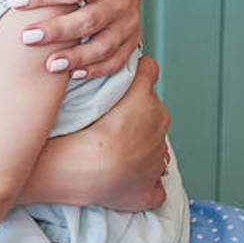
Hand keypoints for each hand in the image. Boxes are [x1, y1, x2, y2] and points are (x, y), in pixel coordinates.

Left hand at [8, 0, 142, 79]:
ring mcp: (128, 23)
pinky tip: (73, 73)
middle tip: (25, 38)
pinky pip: (115, 60)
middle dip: (55, 31)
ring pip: (103, 46)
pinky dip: (96, 69)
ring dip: (75, 57)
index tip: (15, 0)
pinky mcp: (131, 39)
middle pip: (87, 20)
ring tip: (48, 64)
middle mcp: (121, 1)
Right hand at [22, 56, 169, 211]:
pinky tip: (126, 185)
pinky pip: (153, 189)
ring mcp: (156, 161)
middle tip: (109, 124)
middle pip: (153, 113)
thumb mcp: (92, 80)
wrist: (83, 165)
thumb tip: (108, 51)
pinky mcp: (148, 191)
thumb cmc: (85, 125)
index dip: (136, 76)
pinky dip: (143, 187)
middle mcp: (159, 128)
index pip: (149, 73)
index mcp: (149, 100)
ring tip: (112, 154)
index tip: (124, 81)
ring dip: (139, 151)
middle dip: (138, 118)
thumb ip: (102, 64)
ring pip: (154, 149)